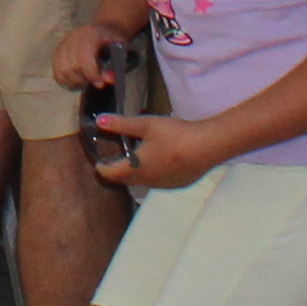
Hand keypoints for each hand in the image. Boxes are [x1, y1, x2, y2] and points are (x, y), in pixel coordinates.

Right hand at [51, 16, 129, 99]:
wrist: (103, 31)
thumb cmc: (113, 43)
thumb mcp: (121, 52)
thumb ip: (116, 65)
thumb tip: (109, 80)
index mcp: (90, 34)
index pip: (85, 56)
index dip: (91, 73)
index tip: (100, 84)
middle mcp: (73, 37)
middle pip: (72, 65)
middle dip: (84, 79)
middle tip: (94, 82)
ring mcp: (63, 44)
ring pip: (63, 69)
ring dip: (75, 81)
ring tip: (86, 81)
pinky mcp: (58, 52)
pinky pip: (57, 71)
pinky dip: (66, 80)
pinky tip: (77, 81)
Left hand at [89, 113, 222, 193]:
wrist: (207, 147)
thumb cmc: (174, 135)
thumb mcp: (146, 125)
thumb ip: (121, 124)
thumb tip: (99, 121)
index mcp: (137, 169)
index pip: (112, 174)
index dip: (103, 169)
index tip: (98, 163)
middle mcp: (148, 181)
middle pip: (127, 180)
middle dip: (118, 172)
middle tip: (113, 162)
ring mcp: (165, 184)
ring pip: (144, 181)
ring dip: (136, 174)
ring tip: (134, 161)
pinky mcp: (179, 183)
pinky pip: (159, 181)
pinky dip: (152, 174)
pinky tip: (158, 163)